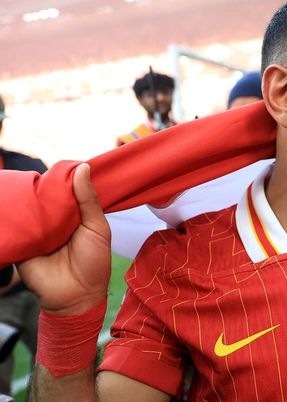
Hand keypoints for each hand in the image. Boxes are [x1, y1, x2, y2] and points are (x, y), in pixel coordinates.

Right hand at [17, 164, 110, 314]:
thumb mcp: (97, 227)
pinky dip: (12, 216)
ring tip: (25, 189)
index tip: (62, 166)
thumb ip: (89, 200)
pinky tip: (12, 205)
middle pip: (44, 195)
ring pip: (28, 207)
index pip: (66, 189)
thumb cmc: (93, 262)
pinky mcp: (21, 242)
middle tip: (41, 178)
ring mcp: (37, 229)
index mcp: (75, 213)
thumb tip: (82, 168)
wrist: (77, 297)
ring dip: (27, 199)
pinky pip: (13, 226)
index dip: (63, 178)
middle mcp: (54, 218)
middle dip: (43, 187)